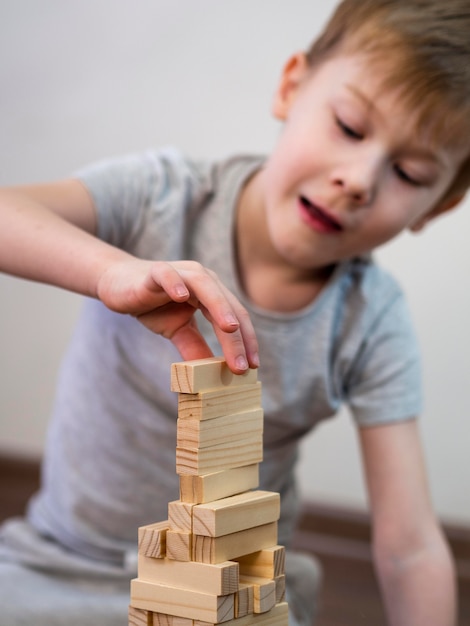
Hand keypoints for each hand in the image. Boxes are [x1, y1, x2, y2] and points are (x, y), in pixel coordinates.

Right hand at [96, 258, 258, 372]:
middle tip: (243, 364)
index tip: (253, 366)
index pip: (235, 317)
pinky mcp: (155, 272)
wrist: (118, 285)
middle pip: (226, 304)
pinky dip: (176, 284)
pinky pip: (167, 275)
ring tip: (230, 329)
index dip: (246, 341)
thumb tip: (210, 375)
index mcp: (211, 293)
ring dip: (219, 307)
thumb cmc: (153, 305)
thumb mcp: (177, 330)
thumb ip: (194, 347)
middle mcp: (201, 279)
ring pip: (204, 286)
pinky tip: (182, 297)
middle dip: (237, 336)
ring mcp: (180, 273)